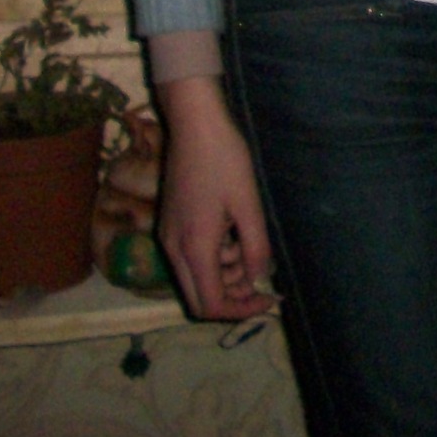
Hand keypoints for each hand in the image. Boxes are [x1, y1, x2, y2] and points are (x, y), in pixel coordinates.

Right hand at [155, 77, 276, 320]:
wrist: (194, 125)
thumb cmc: (225, 160)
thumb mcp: (248, 204)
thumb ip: (255, 247)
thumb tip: (258, 279)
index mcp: (194, 248)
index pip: (210, 304)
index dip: (241, 310)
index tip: (269, 299)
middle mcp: (174, 249)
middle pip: (198, 298)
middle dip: (232, 297)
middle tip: (261, 278)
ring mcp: (167, 237)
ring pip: (194, 278)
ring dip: (223, 274)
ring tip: (246, 242)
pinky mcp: (169, 224)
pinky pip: (189, 258)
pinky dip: (213, 257)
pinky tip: (232, 232)